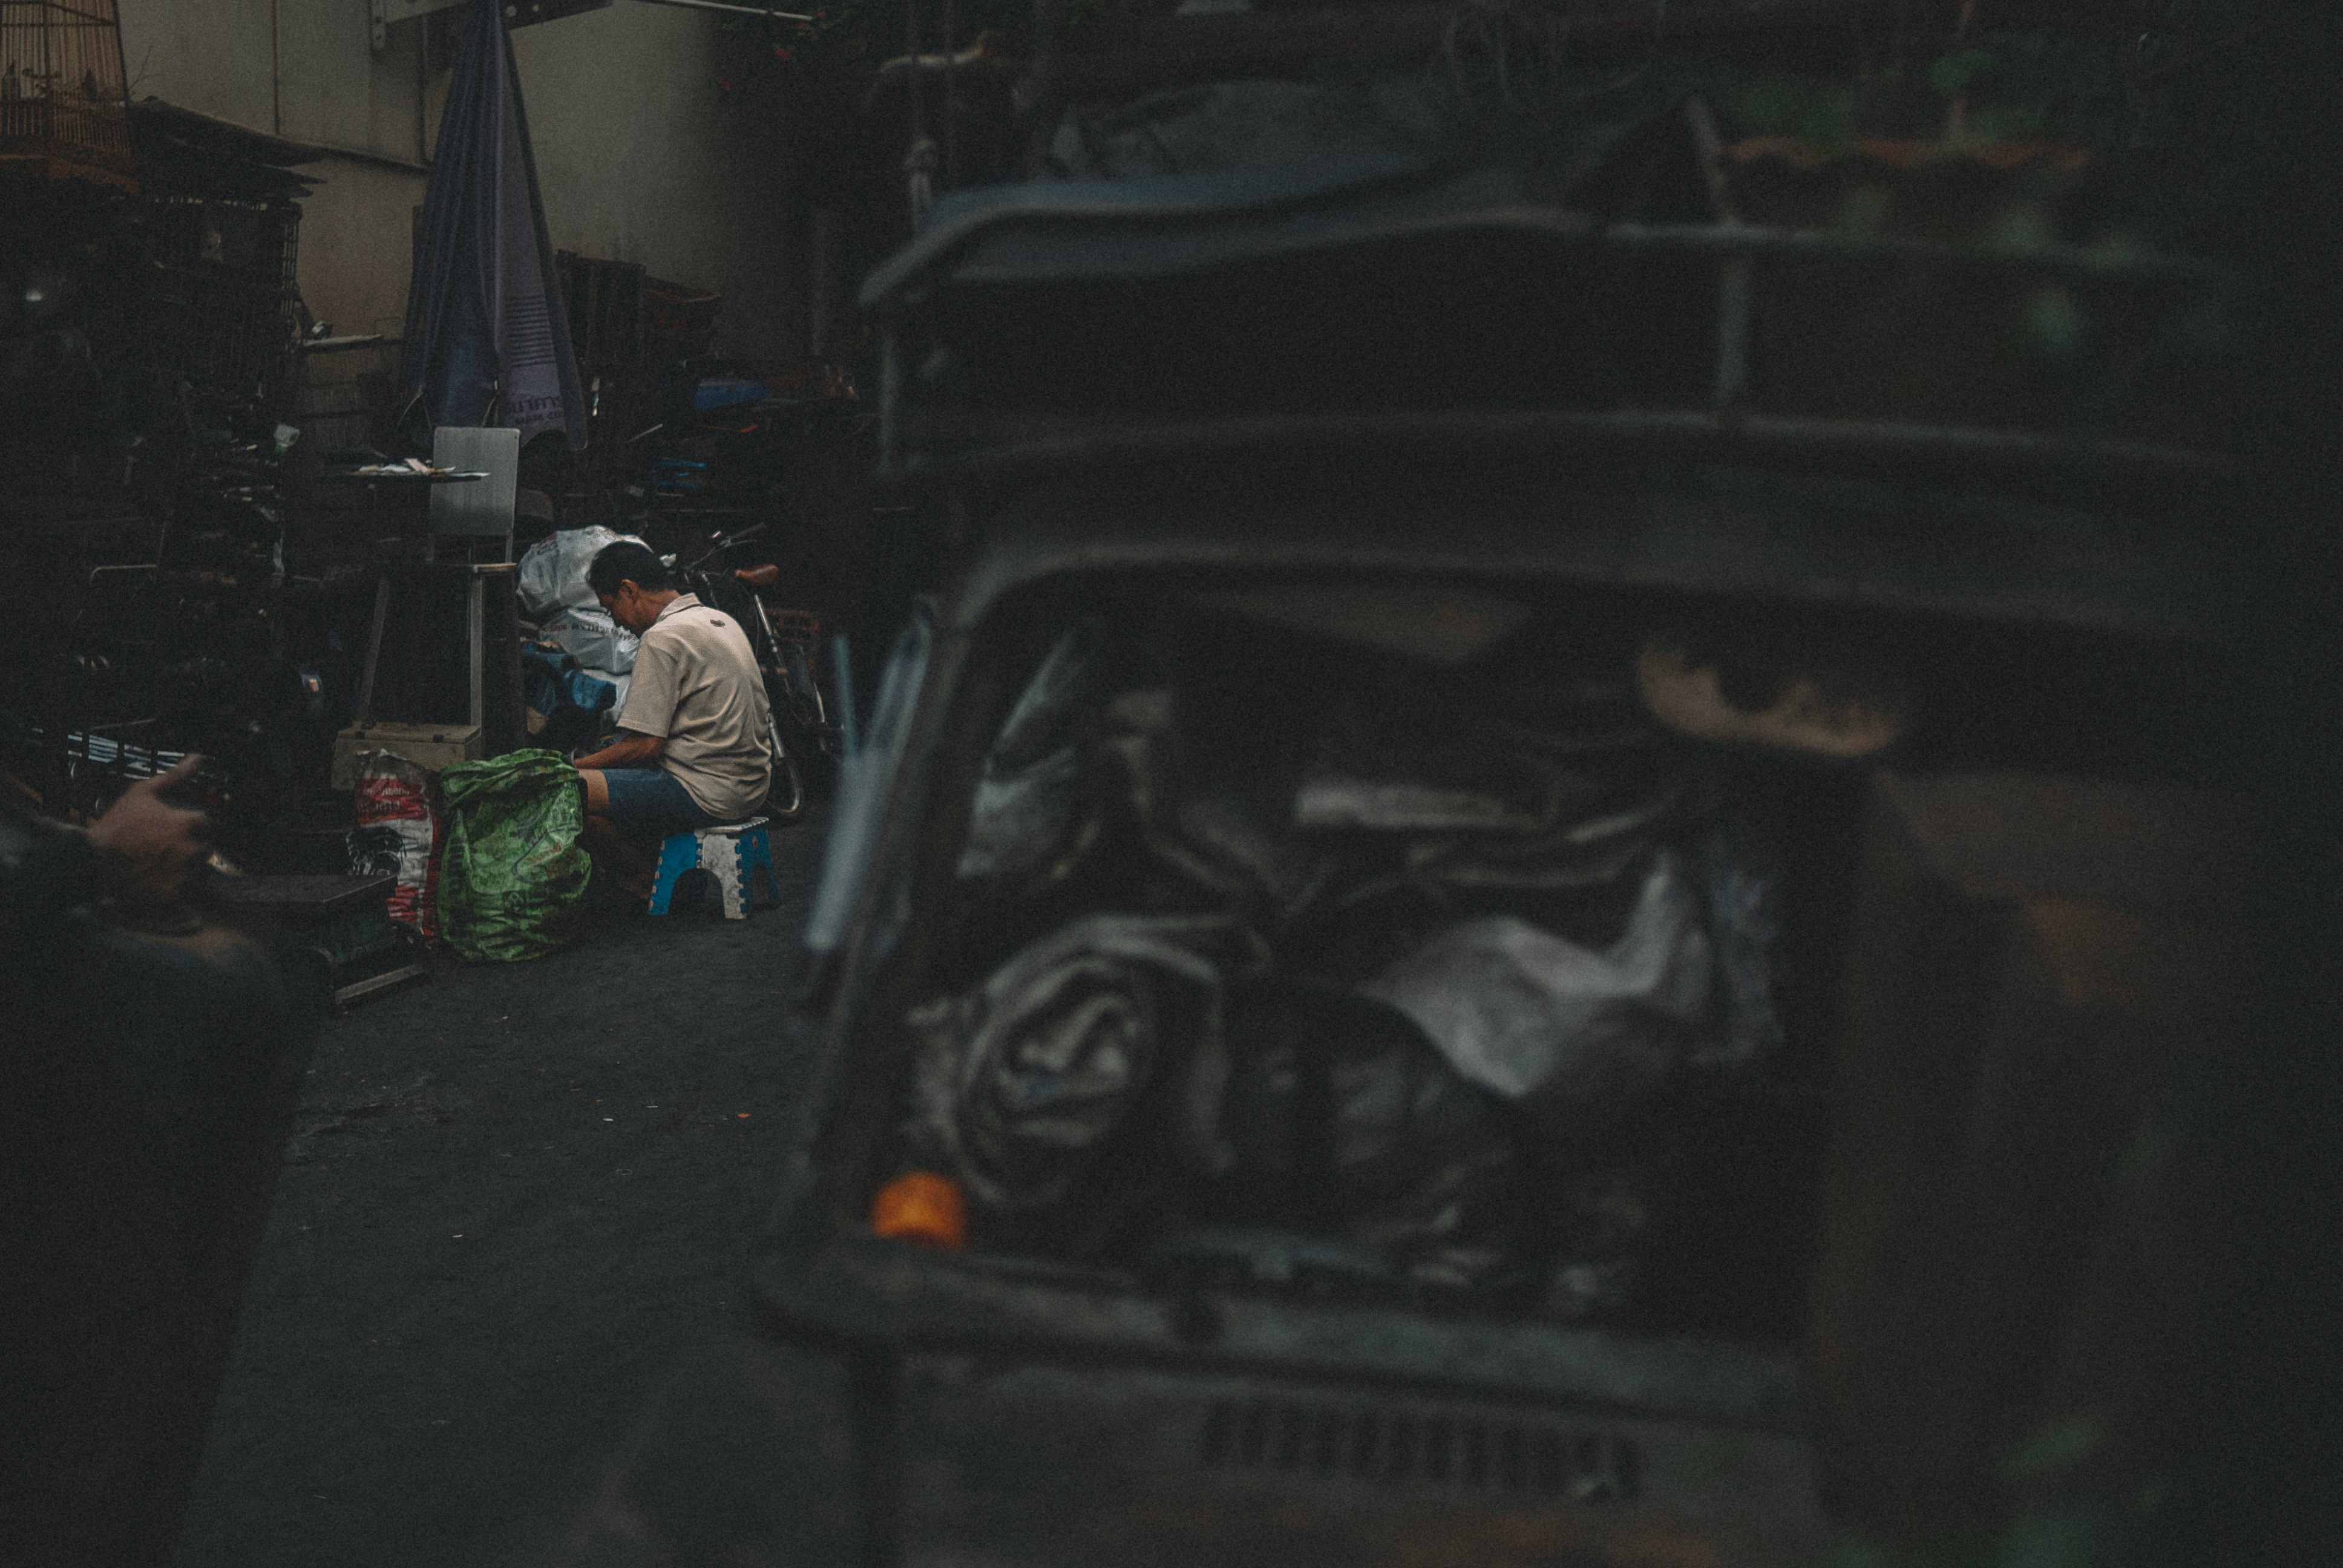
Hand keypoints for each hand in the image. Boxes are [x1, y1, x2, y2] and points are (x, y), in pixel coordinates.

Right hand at [88, 753, 212, 906]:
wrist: (91, 861)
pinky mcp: (174, 894)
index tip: (174, 829)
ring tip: (160, 864)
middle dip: (190, 846)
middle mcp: (190, 849)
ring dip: (186, 867)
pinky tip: (157, 879)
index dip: (191, 826)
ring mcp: (183, 873)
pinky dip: (176, 886)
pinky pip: (187, 890)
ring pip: (199, 871)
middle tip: (164, 848)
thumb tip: (197, 758)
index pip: (207, 824)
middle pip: (205, 848)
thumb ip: (174, 777)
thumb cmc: (116, 825)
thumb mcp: (142, 793)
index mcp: (188, 824)